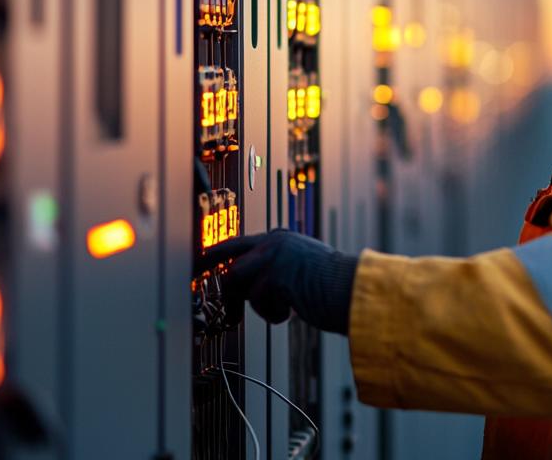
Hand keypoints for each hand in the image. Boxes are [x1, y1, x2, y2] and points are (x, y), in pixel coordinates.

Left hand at [196, 229, 358, 334]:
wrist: (355, 291)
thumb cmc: (333, 287)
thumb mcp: (298, 268)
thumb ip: (273, 269)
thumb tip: (244, 287)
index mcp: (279, 237)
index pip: (235, 244)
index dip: (213, 257)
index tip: (196, 266)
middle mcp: (274, 241)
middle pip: (230, 263)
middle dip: (223, 287)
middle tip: (221, 307)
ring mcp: (274, 256)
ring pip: (240, 284)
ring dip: (255, 305)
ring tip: (281, 310)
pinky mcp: (276, 275)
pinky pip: (258, 302)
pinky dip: (273, 314)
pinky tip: (294, 311)